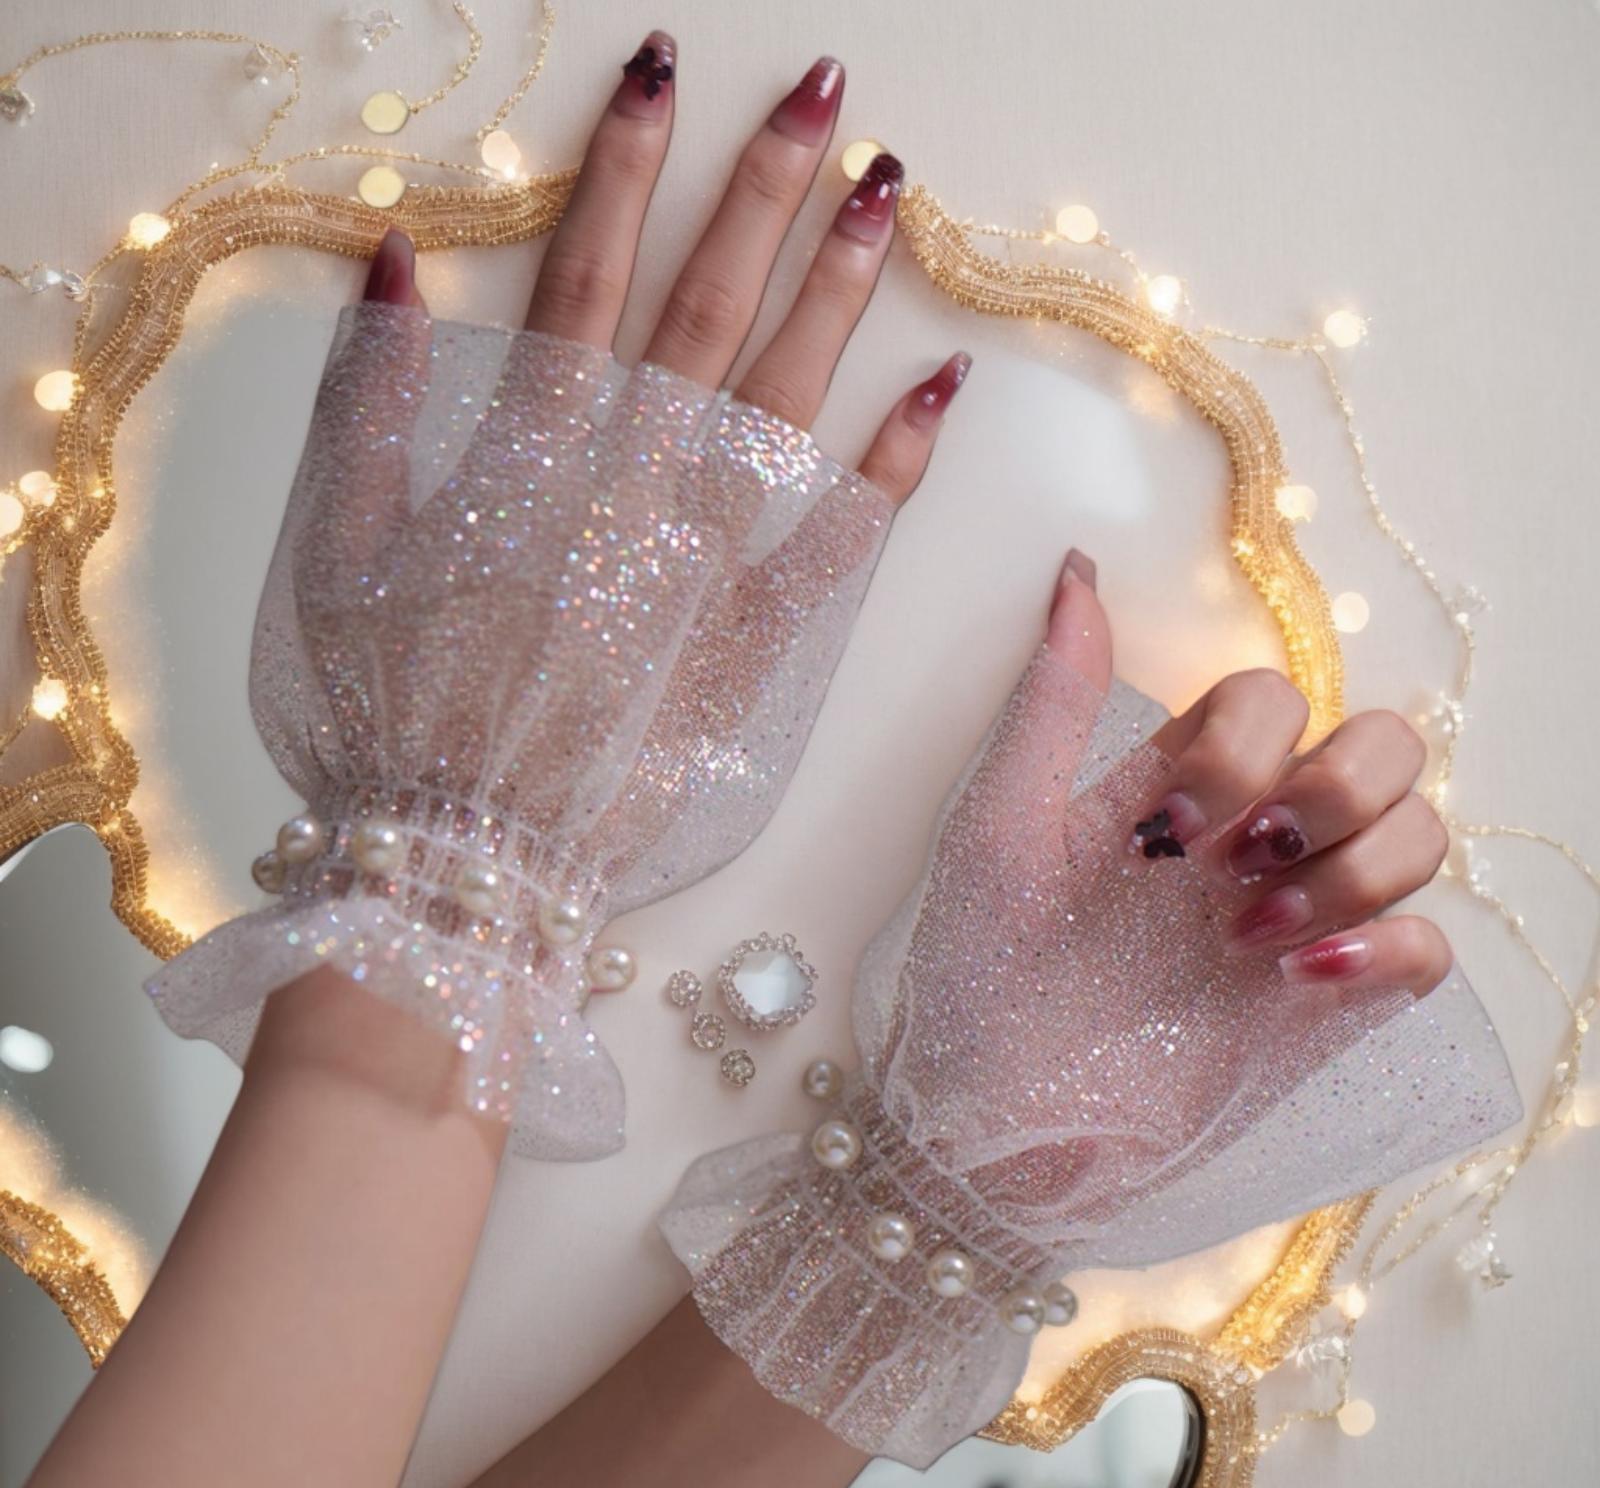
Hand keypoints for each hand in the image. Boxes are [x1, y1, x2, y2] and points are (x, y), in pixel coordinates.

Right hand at [153, 40, 971, 1153]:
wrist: (456, 866)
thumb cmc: (389, 721)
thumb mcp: (339, 560)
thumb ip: (371, 410)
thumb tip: (394, 267)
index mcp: (525, 468)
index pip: (587, 283)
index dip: (626, 172)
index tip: (670, 78)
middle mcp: (625, 501)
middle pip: (704, 319)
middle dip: (761, 199)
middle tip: (829, 104)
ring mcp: (696, 578)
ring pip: (775, 408)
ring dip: (836, 297)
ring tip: (889, 201)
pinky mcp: (742, 654)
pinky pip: (828, 554)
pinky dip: (884, 475)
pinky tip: (938, 396)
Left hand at [663, 550, 1519, 1467]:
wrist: (988, 1128)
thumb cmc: (976, 976)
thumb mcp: (998, 828)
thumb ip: (1050, 702)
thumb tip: (1076, 568)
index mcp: (1174, 788)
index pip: (1272, 695)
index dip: (1244, 742)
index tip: (1165, 830)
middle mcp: (1247, 840)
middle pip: (1380, 743)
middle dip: (1331, 787)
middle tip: (1239, 861)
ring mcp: (1291, 920)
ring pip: (1420, 831)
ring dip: (1358, 866)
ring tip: (1253, 940)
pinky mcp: (1323, 1009)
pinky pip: (1429, 948)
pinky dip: (1392, 945)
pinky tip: (1303, 977)